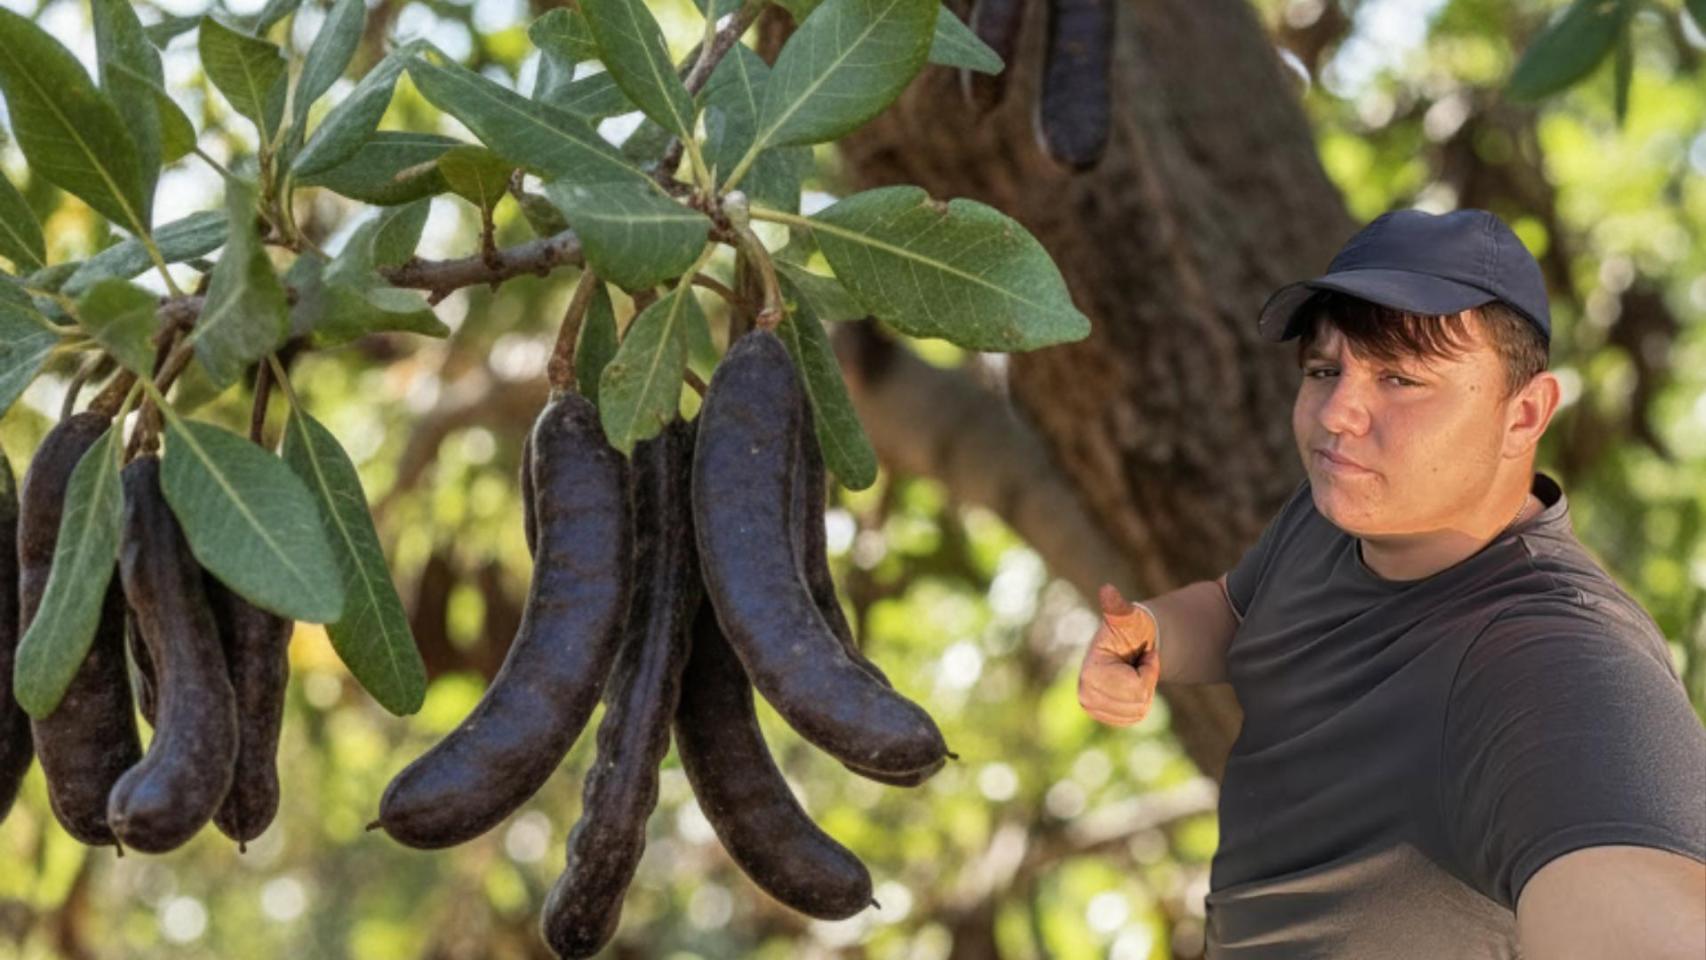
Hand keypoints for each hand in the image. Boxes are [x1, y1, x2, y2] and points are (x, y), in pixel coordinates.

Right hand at [1077, 584, 1160, 725]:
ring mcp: (1093, 707)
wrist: (1130, 642)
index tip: (1140, 654)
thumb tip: (1107, 589)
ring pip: (1137, 713)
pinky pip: (1134, 718)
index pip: (1135, 688)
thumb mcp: (1128, 617)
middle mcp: (1085, 695)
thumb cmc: (1130, 629)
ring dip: (1145, 691)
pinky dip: (1141, 702)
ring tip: (1135, 671)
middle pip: (1137, 703)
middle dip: (1147, 681)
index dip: (1147, 672)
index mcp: (1089, 674)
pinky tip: (1133, 684)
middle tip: (1138, 663)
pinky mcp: (1102, 715)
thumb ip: (1118, 607)